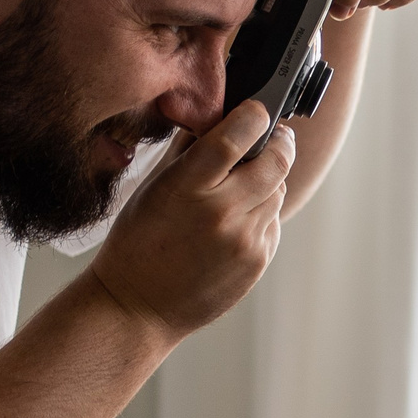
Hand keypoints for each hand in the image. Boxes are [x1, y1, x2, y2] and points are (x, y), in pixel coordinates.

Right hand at [88, 102, 292, 337]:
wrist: (138, 306)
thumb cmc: (138, 242)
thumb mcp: (151, 187)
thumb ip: (188, 149)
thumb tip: (219, 114)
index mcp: (186, 187)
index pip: (236, 137)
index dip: (255, 115)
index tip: (258, 111)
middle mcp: (220, 213)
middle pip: (275, 162)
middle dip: (279, 143)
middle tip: (275, 137)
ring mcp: (244, 241)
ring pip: (278, 191)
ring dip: (268, 180)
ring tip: (242, 186)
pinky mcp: (257, 262)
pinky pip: (273, 222)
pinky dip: (262, 213)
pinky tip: (235, 221)